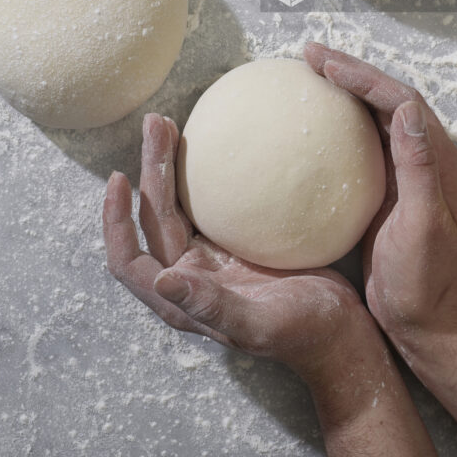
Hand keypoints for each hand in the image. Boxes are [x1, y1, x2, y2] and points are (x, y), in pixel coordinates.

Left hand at [103, 113, 369, 382]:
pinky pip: (206, 207)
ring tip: (171, 126)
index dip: (116, 221)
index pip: (130, 260)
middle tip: (158, 123)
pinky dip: (199, 178)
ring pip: (176, 208)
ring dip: (168, 169)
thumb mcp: (259, 323)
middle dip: (150, 171)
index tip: (119, 176)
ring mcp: (212, 261)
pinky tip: (210, 151)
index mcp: (183, 300)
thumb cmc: (304, 333)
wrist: (340, 332)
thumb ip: (212, 305)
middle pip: (153, 219)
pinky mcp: (237, 247)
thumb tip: (164, 279)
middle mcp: (190, 277)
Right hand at [304, 44, 456, 355]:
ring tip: (311, 73)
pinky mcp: (386, 189)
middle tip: (310, 54)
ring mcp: (405, 173)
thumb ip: (418, 169)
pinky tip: (314, 123)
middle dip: (352, 71)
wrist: (424, 321)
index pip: (401, 101)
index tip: (327, 64)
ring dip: (346, 90)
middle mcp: (424, 158)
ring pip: (376, 116)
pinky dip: (340, 123)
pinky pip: (363, 142)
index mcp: (438, 161)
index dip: (365, 77)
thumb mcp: (422, 225)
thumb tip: (408, 110)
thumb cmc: (424, 280)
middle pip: (388, 98)